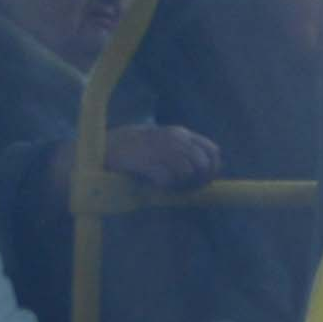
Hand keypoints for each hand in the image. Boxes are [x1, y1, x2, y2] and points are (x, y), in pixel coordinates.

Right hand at [108, 125, 223, 192]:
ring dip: (180, 184)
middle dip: (198, 180)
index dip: (213, 169)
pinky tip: (156, 183)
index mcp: (182, 133)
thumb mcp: (166, 144)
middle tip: (185, 188)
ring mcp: (161, 148)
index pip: (213, 151)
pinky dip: (164, 185)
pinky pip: (167, 178)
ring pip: (187, 172)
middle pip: (202, 164)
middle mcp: (175, 138)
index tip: (204, 181)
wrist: (109, 146)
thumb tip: (210, 170)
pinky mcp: (147, 160)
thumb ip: (186, 152)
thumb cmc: (140, 150)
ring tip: (168, 185)